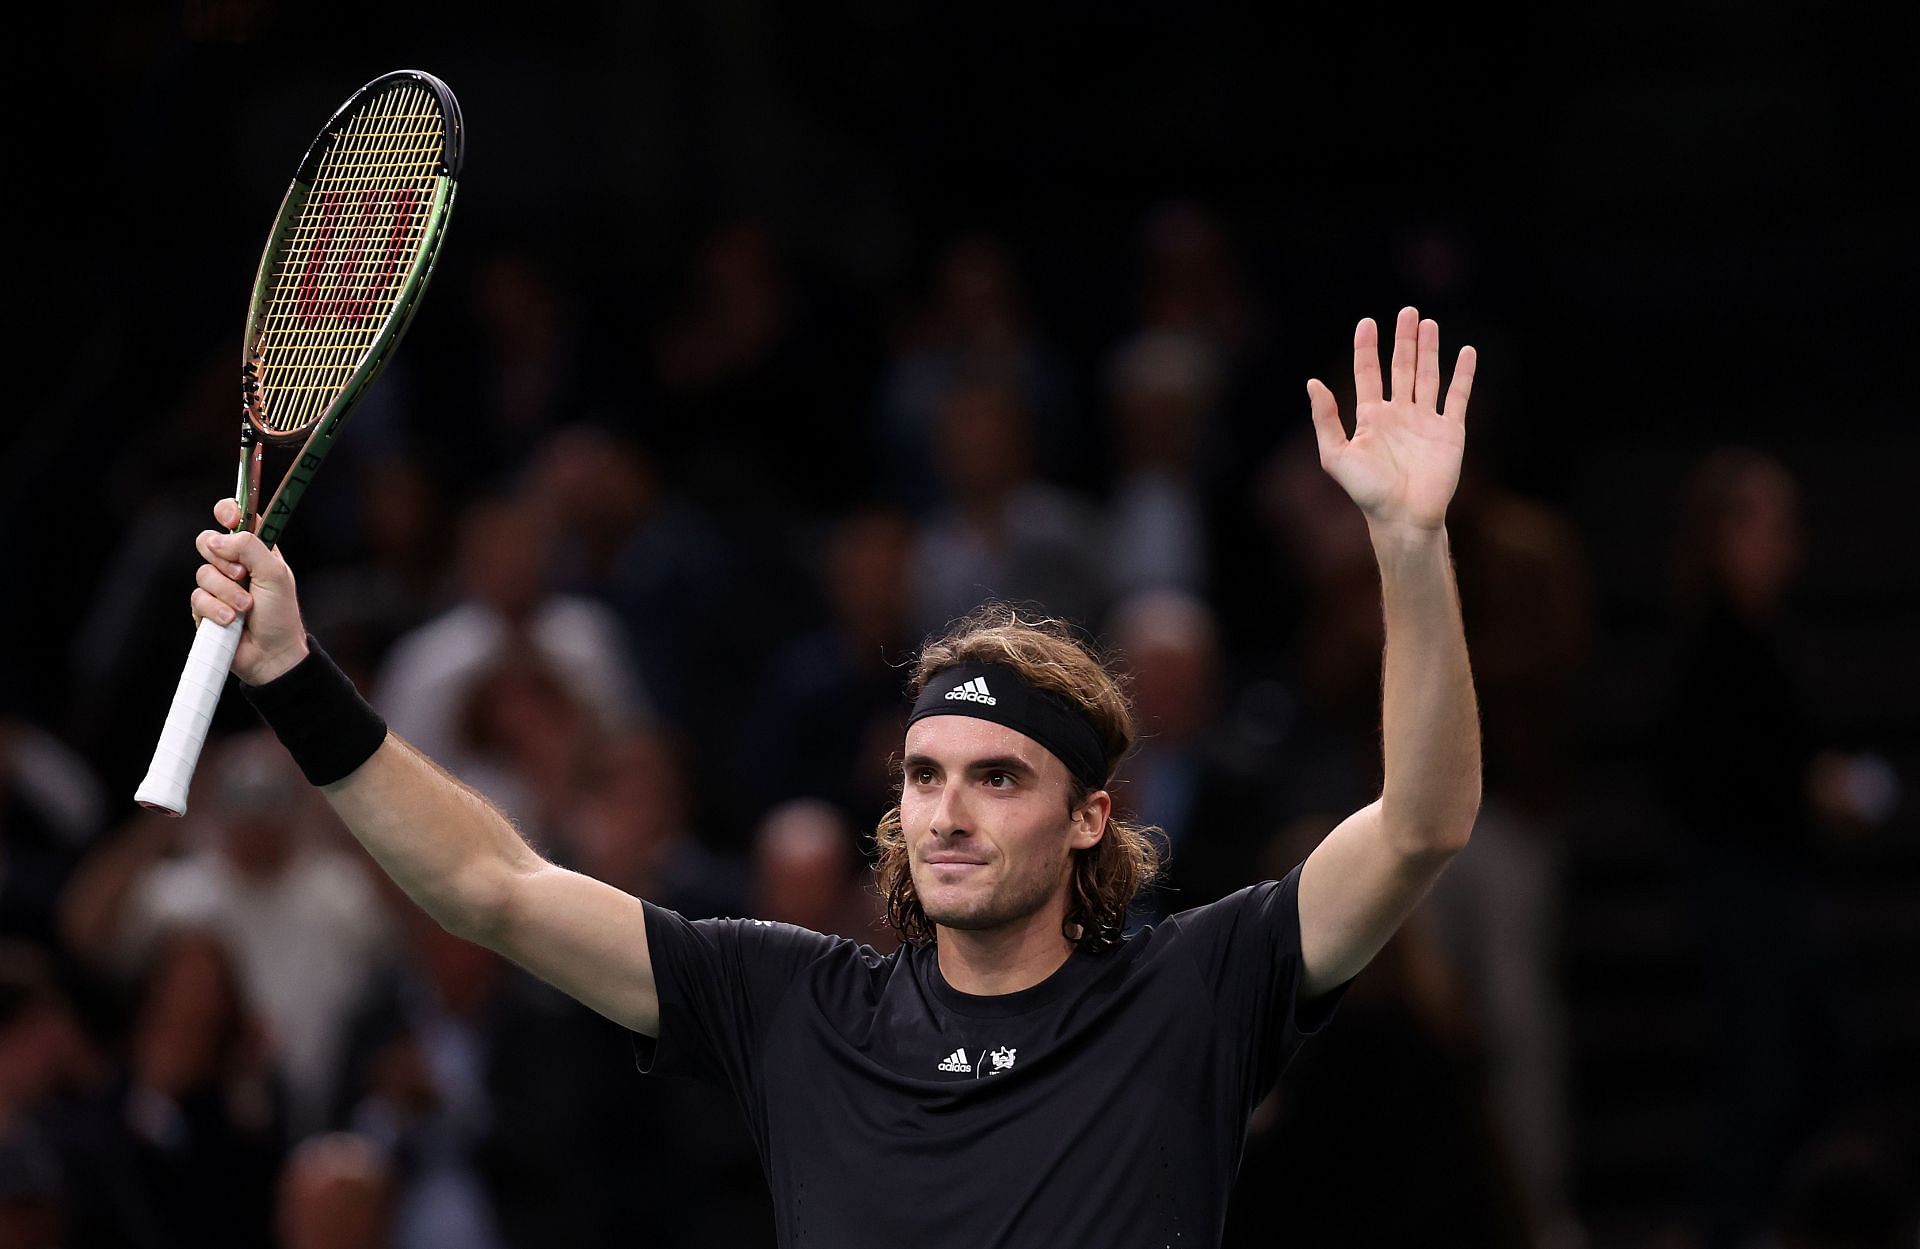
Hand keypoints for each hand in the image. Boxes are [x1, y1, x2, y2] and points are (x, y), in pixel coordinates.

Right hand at [191, 498, 308, 684]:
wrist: (271, 655)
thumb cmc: (280, 614)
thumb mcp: (274, 574)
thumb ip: (250, 548)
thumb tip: (218, 538)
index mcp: (256, 552)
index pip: (236, 520)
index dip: (227, 512)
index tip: (227, 516)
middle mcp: (235, 565)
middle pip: (207, 541)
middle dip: (222, 559)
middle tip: (242, 574)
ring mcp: (218, 587)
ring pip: (203, 573)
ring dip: (226, 592)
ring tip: (245, 608)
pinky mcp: (204, 608)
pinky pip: (197, 598)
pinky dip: (215, 609)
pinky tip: (230, 620)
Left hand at [1307, 307, 1474, 532]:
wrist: (1403, 516)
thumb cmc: (1367, 491)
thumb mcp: (1335, 455)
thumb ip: (1325, 419)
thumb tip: (1312, 383)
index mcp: (1371, 418)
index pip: (1368, 373)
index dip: (1366, 348)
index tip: (1367, 322)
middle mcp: (1399, 415)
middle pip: (1401, 367)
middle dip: (1403, 340)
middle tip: (1407, 311)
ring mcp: (1425, 421)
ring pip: (1428, 376)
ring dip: (1429, 350)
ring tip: (1428, 323)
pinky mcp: (1449, 431)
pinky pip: (1458, 396)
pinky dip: (1463, 374)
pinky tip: (1466, 352)